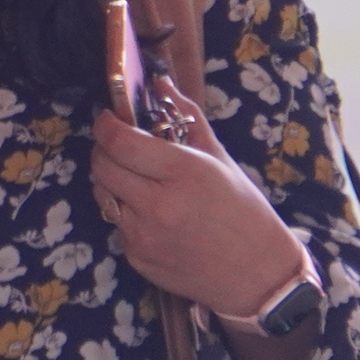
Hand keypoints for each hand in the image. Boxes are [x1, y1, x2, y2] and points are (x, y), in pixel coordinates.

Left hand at [91, 74, 310, 320]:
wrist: (258, 276)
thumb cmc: (245, 213)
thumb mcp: (221, 161)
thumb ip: (188, 119)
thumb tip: (161, 84)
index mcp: (183, 174)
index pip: (120, 143)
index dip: (106, 126)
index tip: (109, 120)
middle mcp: (158, 206)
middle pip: (102, 167)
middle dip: (103, 150)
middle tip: (118, 147)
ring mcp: (144, 236)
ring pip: (104, 195)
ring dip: (112, 182)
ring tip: (136, 180)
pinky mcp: (138, 259)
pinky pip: (118, 225)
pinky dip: (127, 214)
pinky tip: (153, 215)